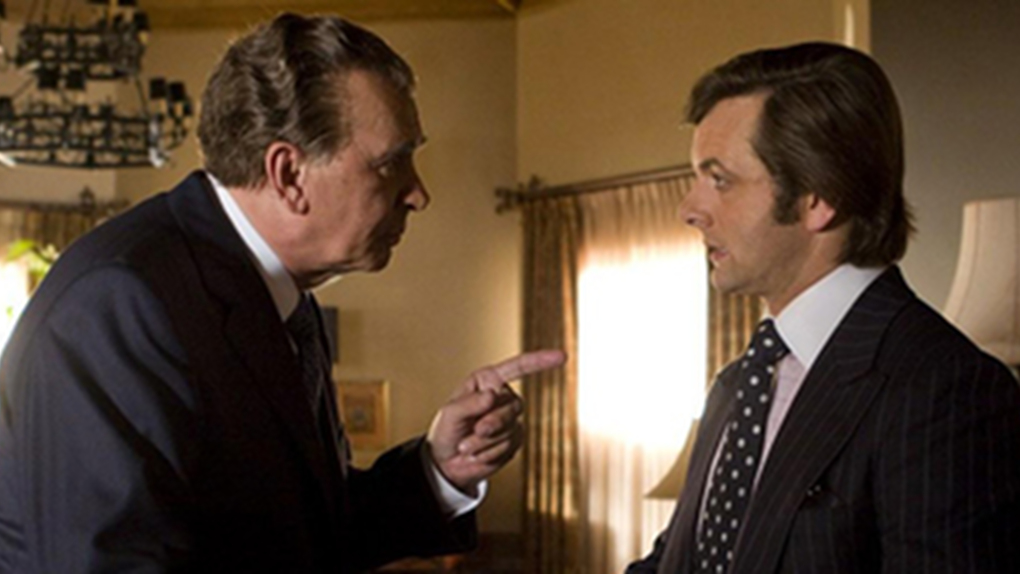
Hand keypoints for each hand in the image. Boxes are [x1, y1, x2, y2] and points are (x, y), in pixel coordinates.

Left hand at [426, 349, 565, 493]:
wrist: (447, 462)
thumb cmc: (446, 430)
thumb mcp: (449, 414)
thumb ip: (468, 404)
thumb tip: (493, 394)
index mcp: (488, 381)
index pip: (517, 368)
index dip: (540, 361)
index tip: (562, 356)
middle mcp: (503, 397)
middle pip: (512, 407)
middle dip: (492, 423)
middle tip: (474, 431)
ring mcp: (511, 419)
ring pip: (509, 429)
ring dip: (484, 442)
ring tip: (466, 447)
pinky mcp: (515, 440)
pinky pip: (509, 446)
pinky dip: (489, 453)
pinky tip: (477, 454)